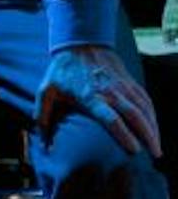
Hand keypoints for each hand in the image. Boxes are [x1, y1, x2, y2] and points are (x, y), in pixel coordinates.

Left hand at [38, 44, 161, 156]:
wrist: (80, 43)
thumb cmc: (62, 70)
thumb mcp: (46, 91)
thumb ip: (43, 116)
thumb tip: (42, 143)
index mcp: (90, 96)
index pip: (111, 118)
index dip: (123, 134)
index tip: (134, 150)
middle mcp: (110, 91)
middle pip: (134, 115)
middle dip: (147, 135)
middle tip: (155, 154)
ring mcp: (122, 85)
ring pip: (144, 108)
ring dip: (153, 128)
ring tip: (157, 147)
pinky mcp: (129, 81)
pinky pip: (145, 99)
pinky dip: (152, 114)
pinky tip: (154, 127)